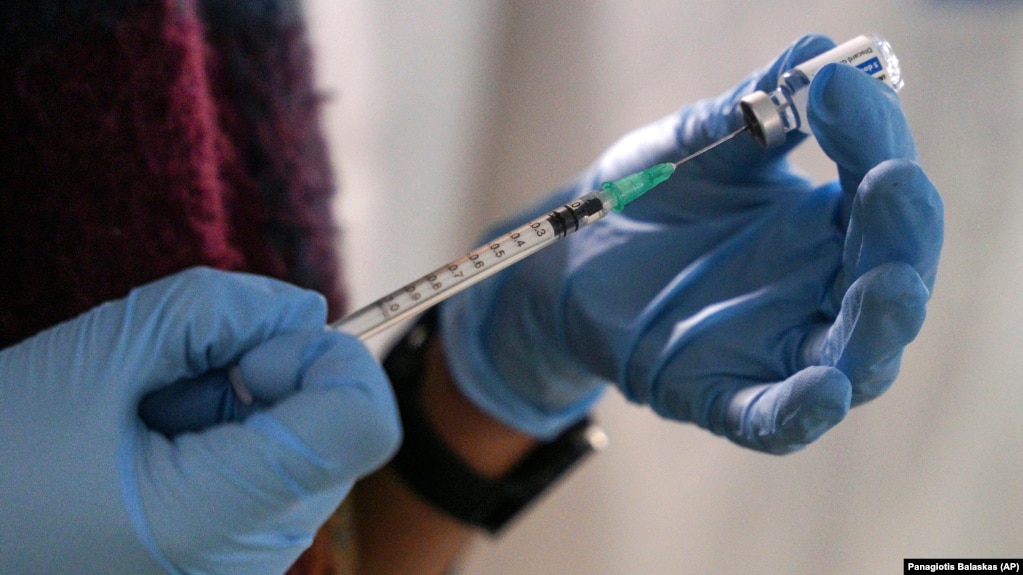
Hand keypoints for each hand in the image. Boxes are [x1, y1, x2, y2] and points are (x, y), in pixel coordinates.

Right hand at [0, 268, 399, 573]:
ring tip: (153, 419)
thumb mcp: (99, 352)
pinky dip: (234, 436)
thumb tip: (305, 311)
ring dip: (247, 406)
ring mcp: (243, 567)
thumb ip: (215, 312)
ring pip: (310, 448)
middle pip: (340, 432)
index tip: (248, 351)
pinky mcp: (233, 558)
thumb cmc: (2, 452)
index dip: (324, 360)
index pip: (362, 424)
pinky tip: (160, 444)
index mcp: (212, 518)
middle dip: (276, 378)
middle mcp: (248, 559)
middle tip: (180, 379)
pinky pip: (276, 474)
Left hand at [440, 35, 942, 451]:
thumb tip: (821, 49)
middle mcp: (817, 291)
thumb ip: (755, 108)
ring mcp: (774, 349)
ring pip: (854, 359)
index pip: (879, 192)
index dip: (873, 141)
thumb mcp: (699, 145)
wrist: (573, 253)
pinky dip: (800, 411)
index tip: (835, 88)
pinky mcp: (720, 393)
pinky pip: (772, 417)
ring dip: (875, 330)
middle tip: (890, 180)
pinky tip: (823, 391)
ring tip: (888, 287)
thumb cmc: (650, 198)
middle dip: (898, 235)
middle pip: (888, 278)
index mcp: (823, 227)